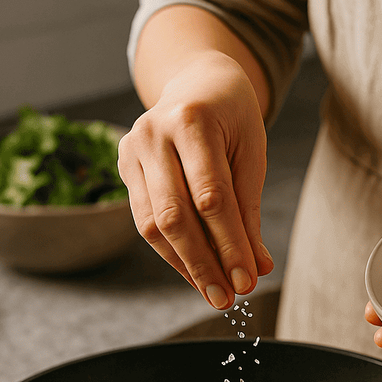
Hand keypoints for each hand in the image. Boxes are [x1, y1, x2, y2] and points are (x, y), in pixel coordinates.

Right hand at [118, 51, 273, 309]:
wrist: (197, 81)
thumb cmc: (232, 118)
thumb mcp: (250, 154)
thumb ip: (249, 211)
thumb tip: (258, 267)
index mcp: (191, 120)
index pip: (211, 197)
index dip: (230, 244)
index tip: (249, 280)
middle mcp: (153, 133)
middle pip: (174, 215)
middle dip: (203, 264)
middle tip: (227, 299)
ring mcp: (132, 149)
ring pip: (151, 223)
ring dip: (184, 265)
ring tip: (213, 292)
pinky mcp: (124, 166)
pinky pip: (144, 221)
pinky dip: (171, 252)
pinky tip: (194, 272)